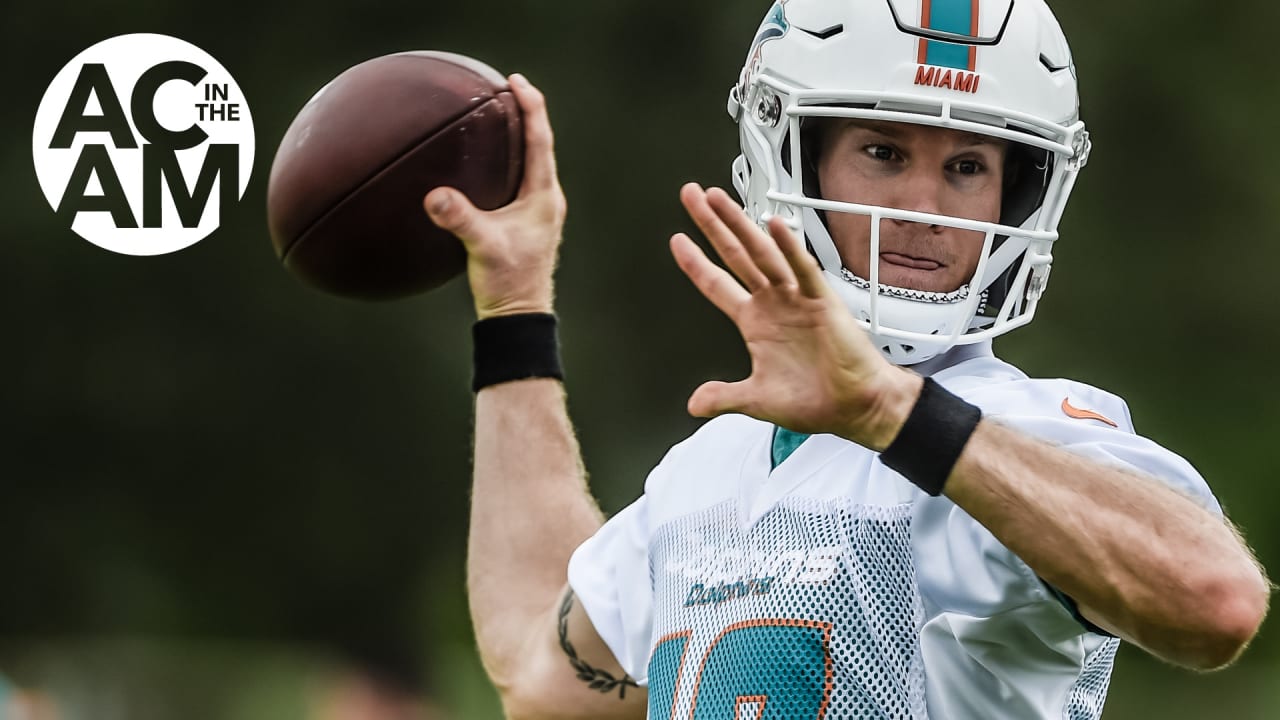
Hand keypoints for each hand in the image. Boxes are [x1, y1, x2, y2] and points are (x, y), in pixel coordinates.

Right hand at [423, 74, 565, 319]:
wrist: (518, 316)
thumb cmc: (508, 283)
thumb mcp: (483, 248)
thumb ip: (461, 220)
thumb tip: (435, 197)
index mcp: (543, 197)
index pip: (540, 141)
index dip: (532, 108)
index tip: (517, 82)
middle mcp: (546, 200)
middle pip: (539, 145)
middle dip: (525, 114)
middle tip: (508, 88)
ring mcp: (538, 212)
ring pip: (531, 163)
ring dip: (518, 137)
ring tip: (499, 116)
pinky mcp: (526, 223)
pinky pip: (519, 180)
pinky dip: (507, 161)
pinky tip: (487, 162)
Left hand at [670, 184, 920, 449]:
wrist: (856, 407)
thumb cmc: (817, 400)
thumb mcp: (758, 399)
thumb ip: (725, 397)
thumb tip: (695, 404)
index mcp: (756, 322)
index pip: (717, 284)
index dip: (695, 263)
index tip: (676, 240)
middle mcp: (773, 303)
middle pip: (735, 255)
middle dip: (712, 225)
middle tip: (692, 195)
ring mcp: (796, 298)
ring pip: (762, 253)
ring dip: (740, 225)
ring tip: (718, 199)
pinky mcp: (822, 301)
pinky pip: (803, 269)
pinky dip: (789, 247)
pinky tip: (775, 226)